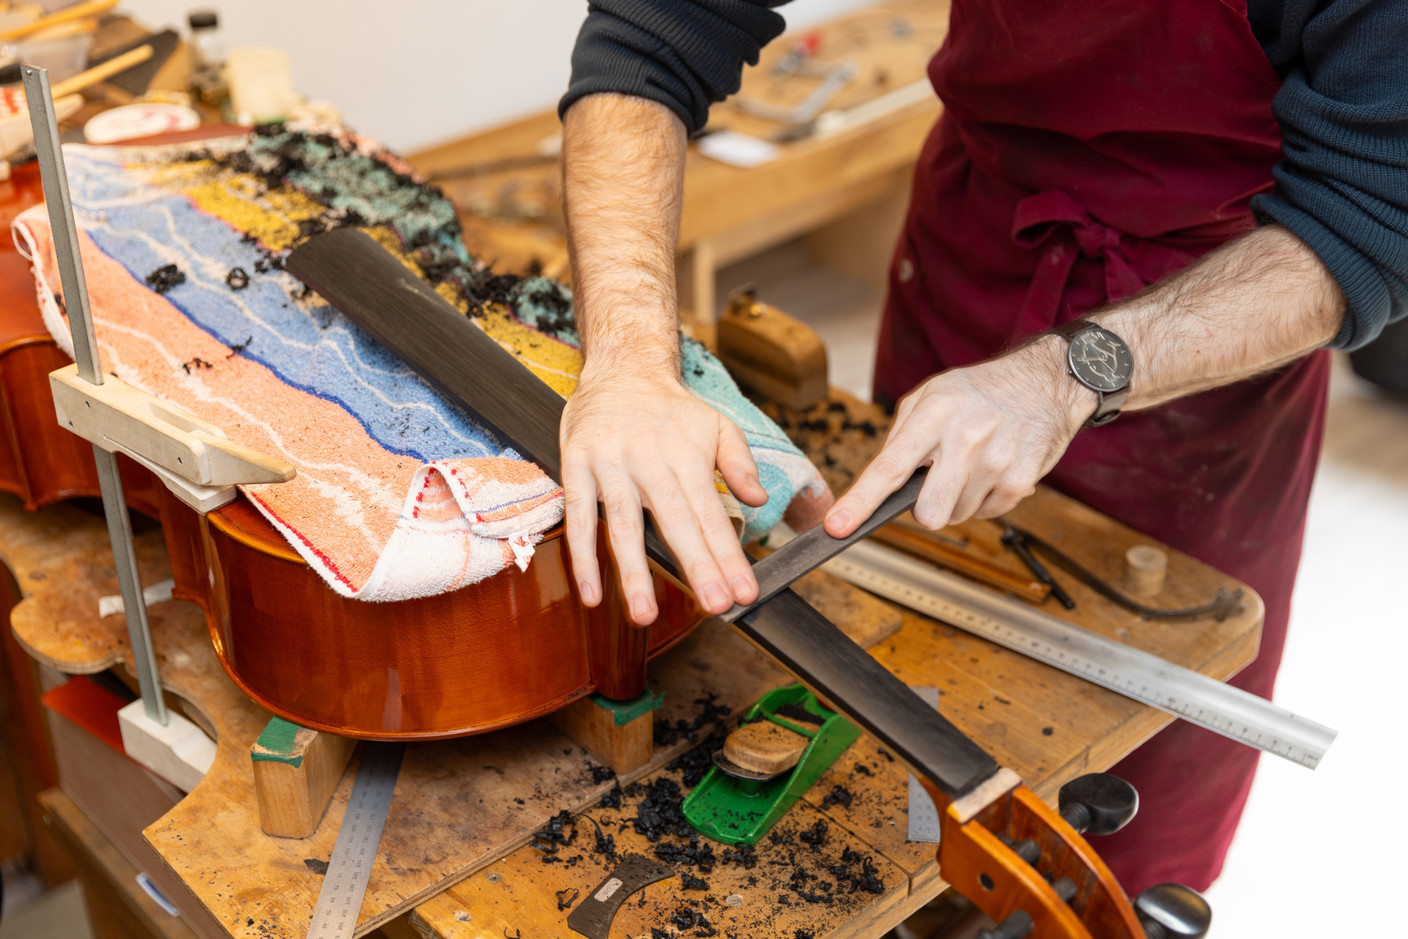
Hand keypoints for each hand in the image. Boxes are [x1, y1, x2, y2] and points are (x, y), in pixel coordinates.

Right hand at [560, 367, 768, 624]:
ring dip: (632, 574)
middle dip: (695, 568)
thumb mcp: (717, 425)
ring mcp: (610, 465)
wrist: (621, 367)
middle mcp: (649, 462)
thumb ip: (740, 463)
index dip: (728, 556)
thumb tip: (759, 500)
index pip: (712, 515)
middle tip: (712, 607)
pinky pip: (578, 517)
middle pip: (674, 523)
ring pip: (622, 526)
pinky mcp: (577, 466)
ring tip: (644, 615)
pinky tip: (592, 594)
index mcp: (687, 456)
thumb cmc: (672, 407)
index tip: (743, 593)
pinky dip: (583, 557)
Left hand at [825, 337, 1091, 536]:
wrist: (1045, 382)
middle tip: (937, 482)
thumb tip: (879, 480)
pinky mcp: (1022, 480)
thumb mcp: (931, 394)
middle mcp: (964, 439)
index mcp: (933, 414)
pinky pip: (988, 513)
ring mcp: (996, 461)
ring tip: (973, 464)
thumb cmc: (980, 390)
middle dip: (925, 508)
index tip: (836, 526)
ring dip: (958, 499)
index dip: (860, 502)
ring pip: (957, 515)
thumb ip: (901, 435)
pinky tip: (993, 469)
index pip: (889, 468)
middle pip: (927, 512)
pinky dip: (985, 499)